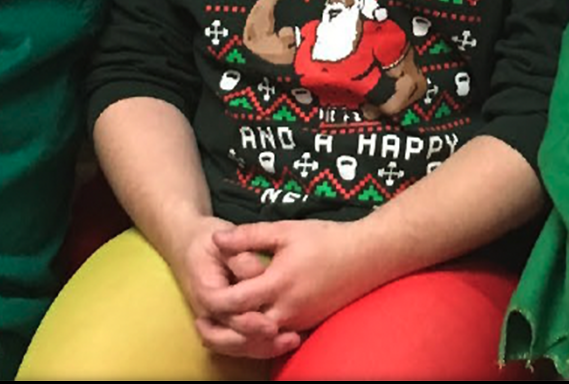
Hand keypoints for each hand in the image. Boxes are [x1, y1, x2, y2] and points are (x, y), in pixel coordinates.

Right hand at [164, 216, 297, 359]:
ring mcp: (214, 321)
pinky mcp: (225, 325)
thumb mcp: (222, 241)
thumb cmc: (208, 242)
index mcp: (205, 288)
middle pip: (229, 338)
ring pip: (235, 346)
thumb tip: (258, 272)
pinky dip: (261, 347)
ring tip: (292, 341)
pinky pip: (240, 345)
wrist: (189, 247)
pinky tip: (286, 342)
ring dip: (263, 349)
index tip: (272, 325)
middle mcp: (206, 311)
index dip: (246, 320)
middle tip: (290, 338)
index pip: (223, 310)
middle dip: (259, 341)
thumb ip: (240, 256)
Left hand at [206, 219, 384, 334]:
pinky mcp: (308, 324)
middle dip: (223, 328)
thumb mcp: (284, 230)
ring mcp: (299, 320)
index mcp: (278, 283)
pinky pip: (277, 335)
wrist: (367, 257)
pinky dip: (261, 334)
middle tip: (202, 322)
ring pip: (261, 338)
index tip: (202, 293)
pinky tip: (249, 323)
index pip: (236, 301)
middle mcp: (287, 309)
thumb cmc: (326, 239)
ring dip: (240, 334)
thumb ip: (248, 236)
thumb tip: (216, 240)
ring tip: (220, 324)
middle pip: (245, 329)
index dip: (216, 300)